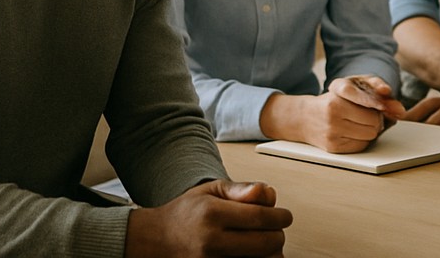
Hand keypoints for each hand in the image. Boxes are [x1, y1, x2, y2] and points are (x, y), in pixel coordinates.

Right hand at [125, 179, 291, 257]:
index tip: (285, 216)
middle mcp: (211, 242)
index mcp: (213, 214)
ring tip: (265, 244)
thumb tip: (270, 193)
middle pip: (265, 245)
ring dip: (270, 255)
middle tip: (277, 231)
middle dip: (278, 237)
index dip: (281, 217)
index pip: (261, 217)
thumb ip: (242, 189)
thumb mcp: (211, 190)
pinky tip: (252, 255)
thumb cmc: (186, 213)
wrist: (154, 242)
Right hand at [259, 79, 404, 152]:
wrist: (304, 118)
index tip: (393, 108)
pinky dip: (363, 140)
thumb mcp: (350, 85)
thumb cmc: (333, 99)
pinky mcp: (333, 148)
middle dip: (377, 118)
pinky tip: (355, 132)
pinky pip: (361, 147)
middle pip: (373, 121)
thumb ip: (375, 88)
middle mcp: (333, 113)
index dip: (380, 105)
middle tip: (372, 114)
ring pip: (370, 135)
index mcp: (337, 94)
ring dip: (371, 130)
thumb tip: (399, 109)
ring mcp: (332, 133)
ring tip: (362, 122)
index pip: (366, 101)